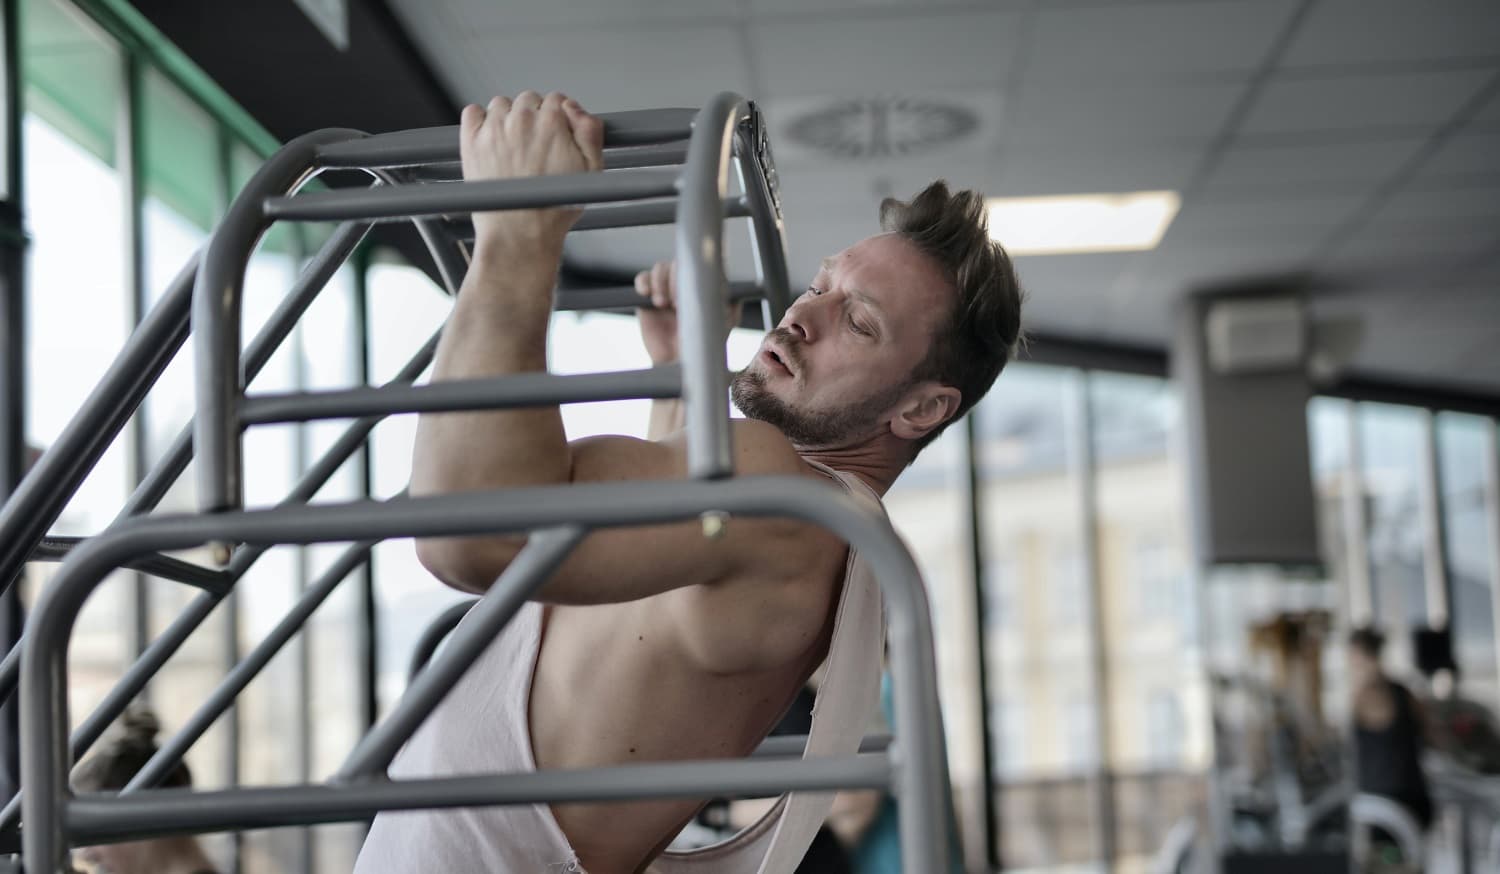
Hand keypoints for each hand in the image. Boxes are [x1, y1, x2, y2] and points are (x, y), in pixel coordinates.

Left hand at [460, 91, 603, 256]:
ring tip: (513, 145)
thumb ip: (590, 132)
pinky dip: (480, 120)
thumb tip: (576, 109)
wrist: (520, 235)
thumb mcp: (592, 171)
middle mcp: (521, 120)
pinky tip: (491, 140)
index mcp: (552, 123)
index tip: (556, 132)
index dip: (559, 116)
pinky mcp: (471, 141)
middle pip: (529, 99)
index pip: (556, 99)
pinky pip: (472, 113)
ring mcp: (493, 129)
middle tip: (535, 143)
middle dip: (534, 115)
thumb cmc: (554, 210)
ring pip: (501, 104)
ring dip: (508, 117)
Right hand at [634, 260, 742, 365]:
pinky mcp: (647, 298)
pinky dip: (643, 282)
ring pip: (661, 268)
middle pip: (678, 263)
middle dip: (676, 278)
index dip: (695, 271)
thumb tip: (736, 293)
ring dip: (660, 282)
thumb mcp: (722, 326)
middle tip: (676, 302)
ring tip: (662, 303)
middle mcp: (685, 284)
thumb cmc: (702, 345)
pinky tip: (646, 293)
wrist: (677, 363)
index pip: (700, 265)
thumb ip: (731, 308)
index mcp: (703, 286)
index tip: (692, 291)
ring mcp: (666, 289)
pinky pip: (643, 279)